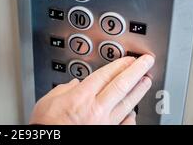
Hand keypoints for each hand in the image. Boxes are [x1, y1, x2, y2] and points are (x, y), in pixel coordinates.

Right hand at [29, 55, 154, 124]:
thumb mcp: (48, 101)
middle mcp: (96, 109)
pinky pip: (124, 125)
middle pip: (121, 85)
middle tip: (146, 62)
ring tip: (146, 81)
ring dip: (139, 90)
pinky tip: (134, 112)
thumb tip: (74, 84)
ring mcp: (104, 124)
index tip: (129, 58)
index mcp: (81, 97)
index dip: (120, 65)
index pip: (106, 75)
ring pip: (127, 103)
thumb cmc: (46, 126)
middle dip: (136, 71)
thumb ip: (63, 90)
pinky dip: (131, 117)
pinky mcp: (106, 134)